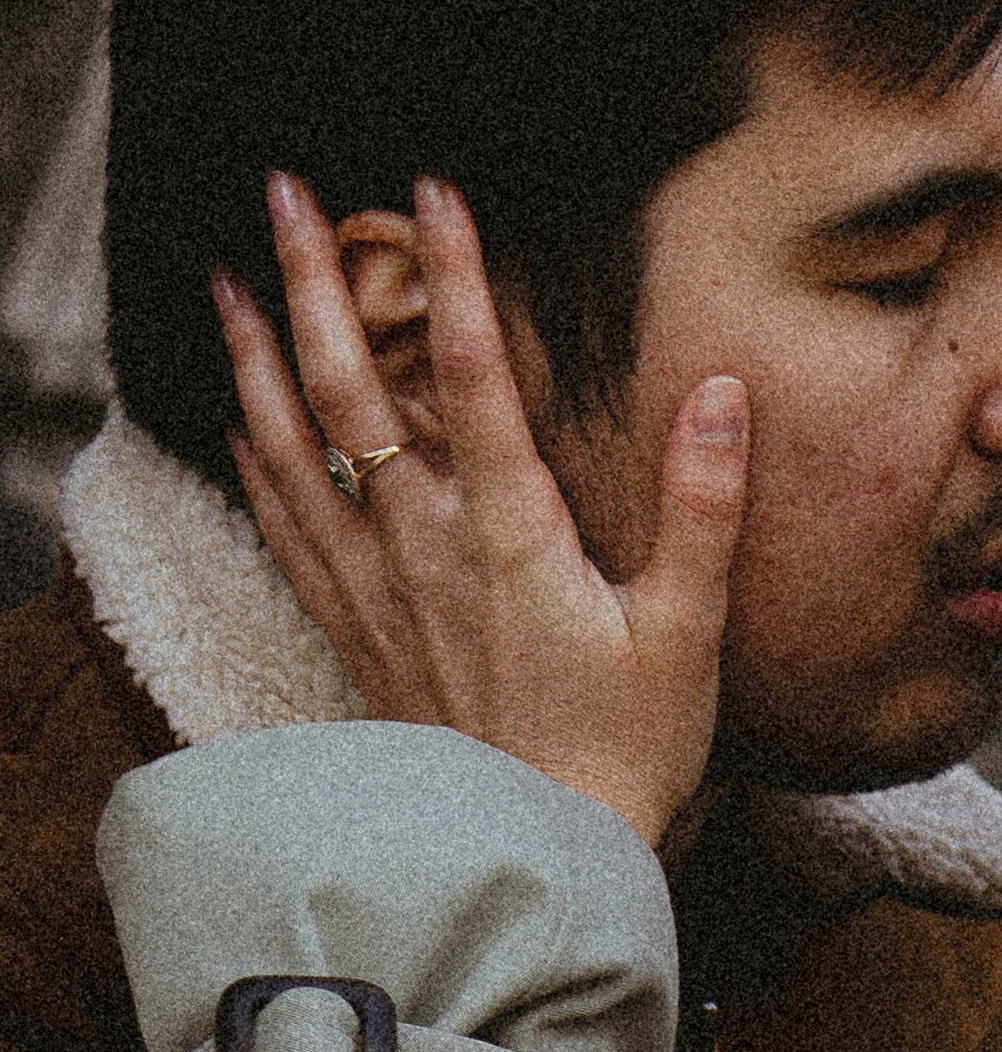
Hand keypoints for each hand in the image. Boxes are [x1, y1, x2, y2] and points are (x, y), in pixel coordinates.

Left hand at [214, 173, 746, 849]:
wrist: (534, 862)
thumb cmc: (625, 754)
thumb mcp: (688, 634)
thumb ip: (704, 508)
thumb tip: (721, 393)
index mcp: (509, 536)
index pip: (470, 375)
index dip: (451, 275)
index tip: (435, 189)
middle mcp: (424, 548)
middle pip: (348, 391)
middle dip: (316, 282)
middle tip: (288, 194)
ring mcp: (378, 590)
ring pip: (293, 449)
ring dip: (257, 356)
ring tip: (231, 278)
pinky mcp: (355, 632)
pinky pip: (286, 527)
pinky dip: (255, 459)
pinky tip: (240, 417)